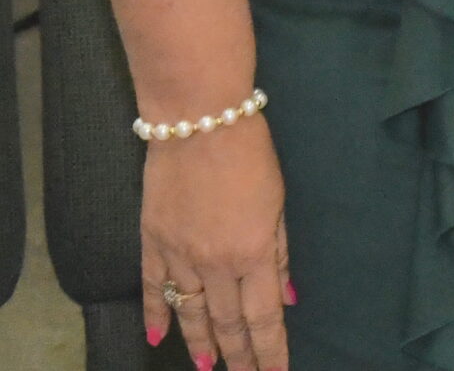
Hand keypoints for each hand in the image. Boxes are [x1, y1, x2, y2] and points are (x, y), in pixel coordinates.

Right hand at [141, 120, 292, 368]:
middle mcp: (215, 264)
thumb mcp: (279, 202)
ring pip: (189, 315)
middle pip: (227, 324)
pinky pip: (153, 290)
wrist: (199, 121)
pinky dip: (155, 317)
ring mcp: (179, 256)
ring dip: (201, 346)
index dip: (270, 351)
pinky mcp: (152, 243)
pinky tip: (158, 339)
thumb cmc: (250, 154)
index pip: (263, 318)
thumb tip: (287, 298)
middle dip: (238, 358)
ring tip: (210, 370)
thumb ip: (280, 254)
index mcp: (253, 253)